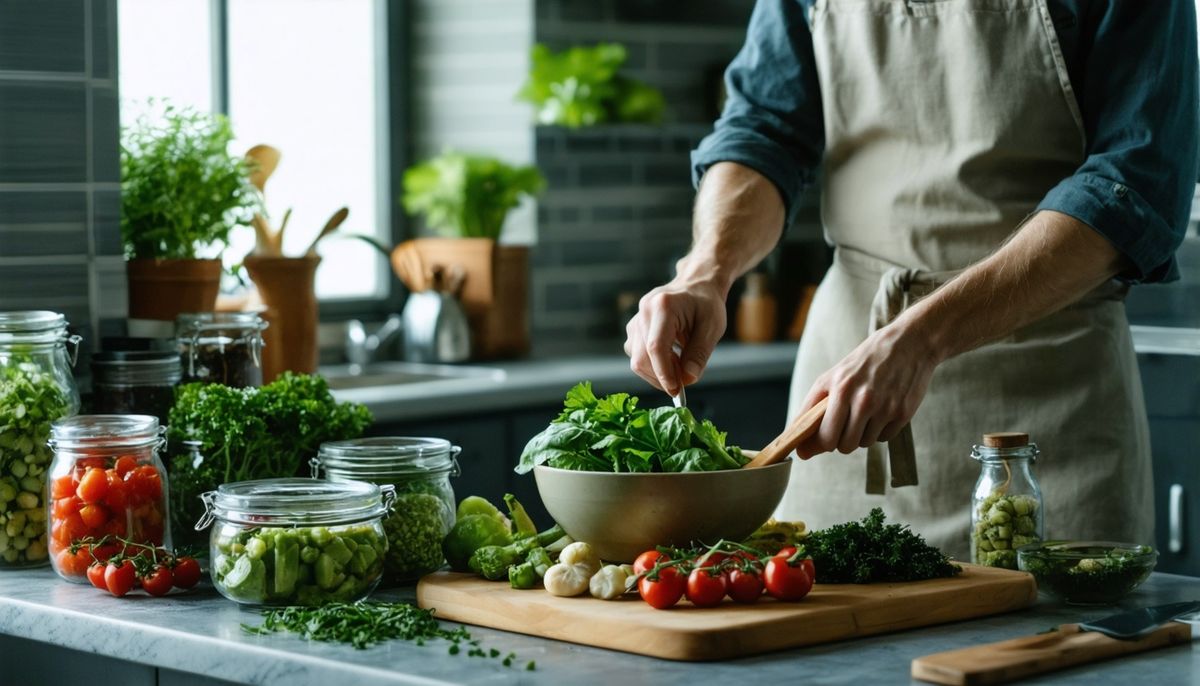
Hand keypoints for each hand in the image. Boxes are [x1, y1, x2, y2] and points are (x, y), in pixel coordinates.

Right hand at [624, 276, 727, 395]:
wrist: (696, 285)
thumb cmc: (706, 304)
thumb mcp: (712, 328)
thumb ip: (699, 354)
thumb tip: (688, 380)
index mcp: (663, 306)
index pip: (656, 347)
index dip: (664, 373)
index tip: (677, 390)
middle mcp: (644, 311)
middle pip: (641, 357)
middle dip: (661, 377)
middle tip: (683, 383)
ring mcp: (636, 319)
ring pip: (636, 359)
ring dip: (657, 372)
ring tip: (681, 366)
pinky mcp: (634, 328)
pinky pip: (637, 354)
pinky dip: (653, 364)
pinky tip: (671, 360)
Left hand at [795, 322, 938, 456]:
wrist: (909, 343)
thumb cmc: (865, 361)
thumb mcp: (833, 376)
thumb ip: (813, 407)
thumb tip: (802, 448)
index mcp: (841, 389)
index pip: (824, 435)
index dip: (817, 444)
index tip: (813, 446)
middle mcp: (862, 400)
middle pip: (844, 445)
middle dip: (839, 441)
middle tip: (842, 427)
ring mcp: (885, 408)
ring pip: (864, 443)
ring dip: (861, 435)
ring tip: (864, 413)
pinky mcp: (902, 413)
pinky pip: (883, 437)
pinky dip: (879, 430)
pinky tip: (881, 411)